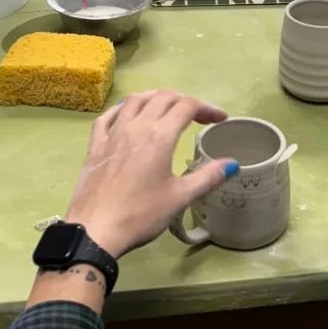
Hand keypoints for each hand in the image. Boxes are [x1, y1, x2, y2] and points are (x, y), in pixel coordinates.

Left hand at [64, 91, 236, 258]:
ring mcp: (112, 133)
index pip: (187, 106)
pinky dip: (122, 109)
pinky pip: (108, 116)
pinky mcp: (95, 146)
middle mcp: (136, 126)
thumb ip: (207, 178)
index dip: (207, 108)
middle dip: (184, 100)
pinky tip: (125, 115)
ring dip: (154, 97)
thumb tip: (232, 164)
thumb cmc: (140, 214)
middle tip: (198, 115)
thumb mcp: (179, 198)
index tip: (220, 119)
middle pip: (162, 97)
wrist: (94, 230)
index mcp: (159, 135)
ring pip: (134, 100)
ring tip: (165, 107)